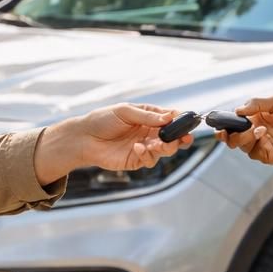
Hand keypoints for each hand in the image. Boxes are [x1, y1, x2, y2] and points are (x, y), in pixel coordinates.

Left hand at [36, 104, 189, 181]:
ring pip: (165, 150)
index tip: (188, 122)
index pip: (170, 118)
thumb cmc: (102, 120)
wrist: (84, 138)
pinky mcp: (137, 160)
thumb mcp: (125, 111)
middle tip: (184, 138)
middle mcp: (149, 132)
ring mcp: (145, 146)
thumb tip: (169, 117)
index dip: (180, 121)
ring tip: (159, 144)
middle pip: (173, 137)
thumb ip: (147, 116)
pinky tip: (138, 148)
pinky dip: (148, 155)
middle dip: (181, 138)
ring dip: (166, 147)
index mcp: (148, 117)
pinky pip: (150, 160)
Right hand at [219, 96, 272, 164]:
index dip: (222, 124)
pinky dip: (254, 142)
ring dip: (243, 137)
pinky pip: (254, 152)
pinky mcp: (268, 155)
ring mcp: (261, 144)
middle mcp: (254, 132)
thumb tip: (237, 110)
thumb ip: (256, 104)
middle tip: (229, 130)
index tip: (217, 122)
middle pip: (231, 138)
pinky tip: (264, 133)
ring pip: (240, 145)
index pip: (233, 123)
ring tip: (257, 128)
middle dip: (227, 134)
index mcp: (254, 118)